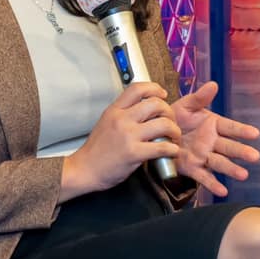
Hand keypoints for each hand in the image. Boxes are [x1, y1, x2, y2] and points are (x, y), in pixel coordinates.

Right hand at [62, 82, 181, 196]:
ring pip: (164, 124)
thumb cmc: (96, 150)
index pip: (137, 88)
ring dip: (174, 131)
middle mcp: (122, 119)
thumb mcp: (106, 122)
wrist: (84, 169)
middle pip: (156, 104)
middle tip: (170, 122)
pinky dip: (172, 150)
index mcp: (114, 110)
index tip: (162, 95)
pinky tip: (170, 152)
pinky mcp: (134, 153)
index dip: (155, 88)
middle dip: (169, 112)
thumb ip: (123, 114)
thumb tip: (146, 110)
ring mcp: (128, 136)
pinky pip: (162, 147)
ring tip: (173, 138)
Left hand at [167, 81, 259, 197]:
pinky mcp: (192, 168)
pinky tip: (222, 191)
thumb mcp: (185, 106)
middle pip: (229, 147)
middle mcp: (212, 142)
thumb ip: (199, 98)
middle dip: (241, 151)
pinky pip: (203, 176)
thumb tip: (213, 84)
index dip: (242, 130)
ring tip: (243, 175)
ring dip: (231, 169)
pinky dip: (212, 184)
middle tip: (254, 156)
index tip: (255, 133)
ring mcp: (203, 156)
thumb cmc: (174, 117)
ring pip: (220, 163)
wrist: (156, 133)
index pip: (231, 127)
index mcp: (213, 125)